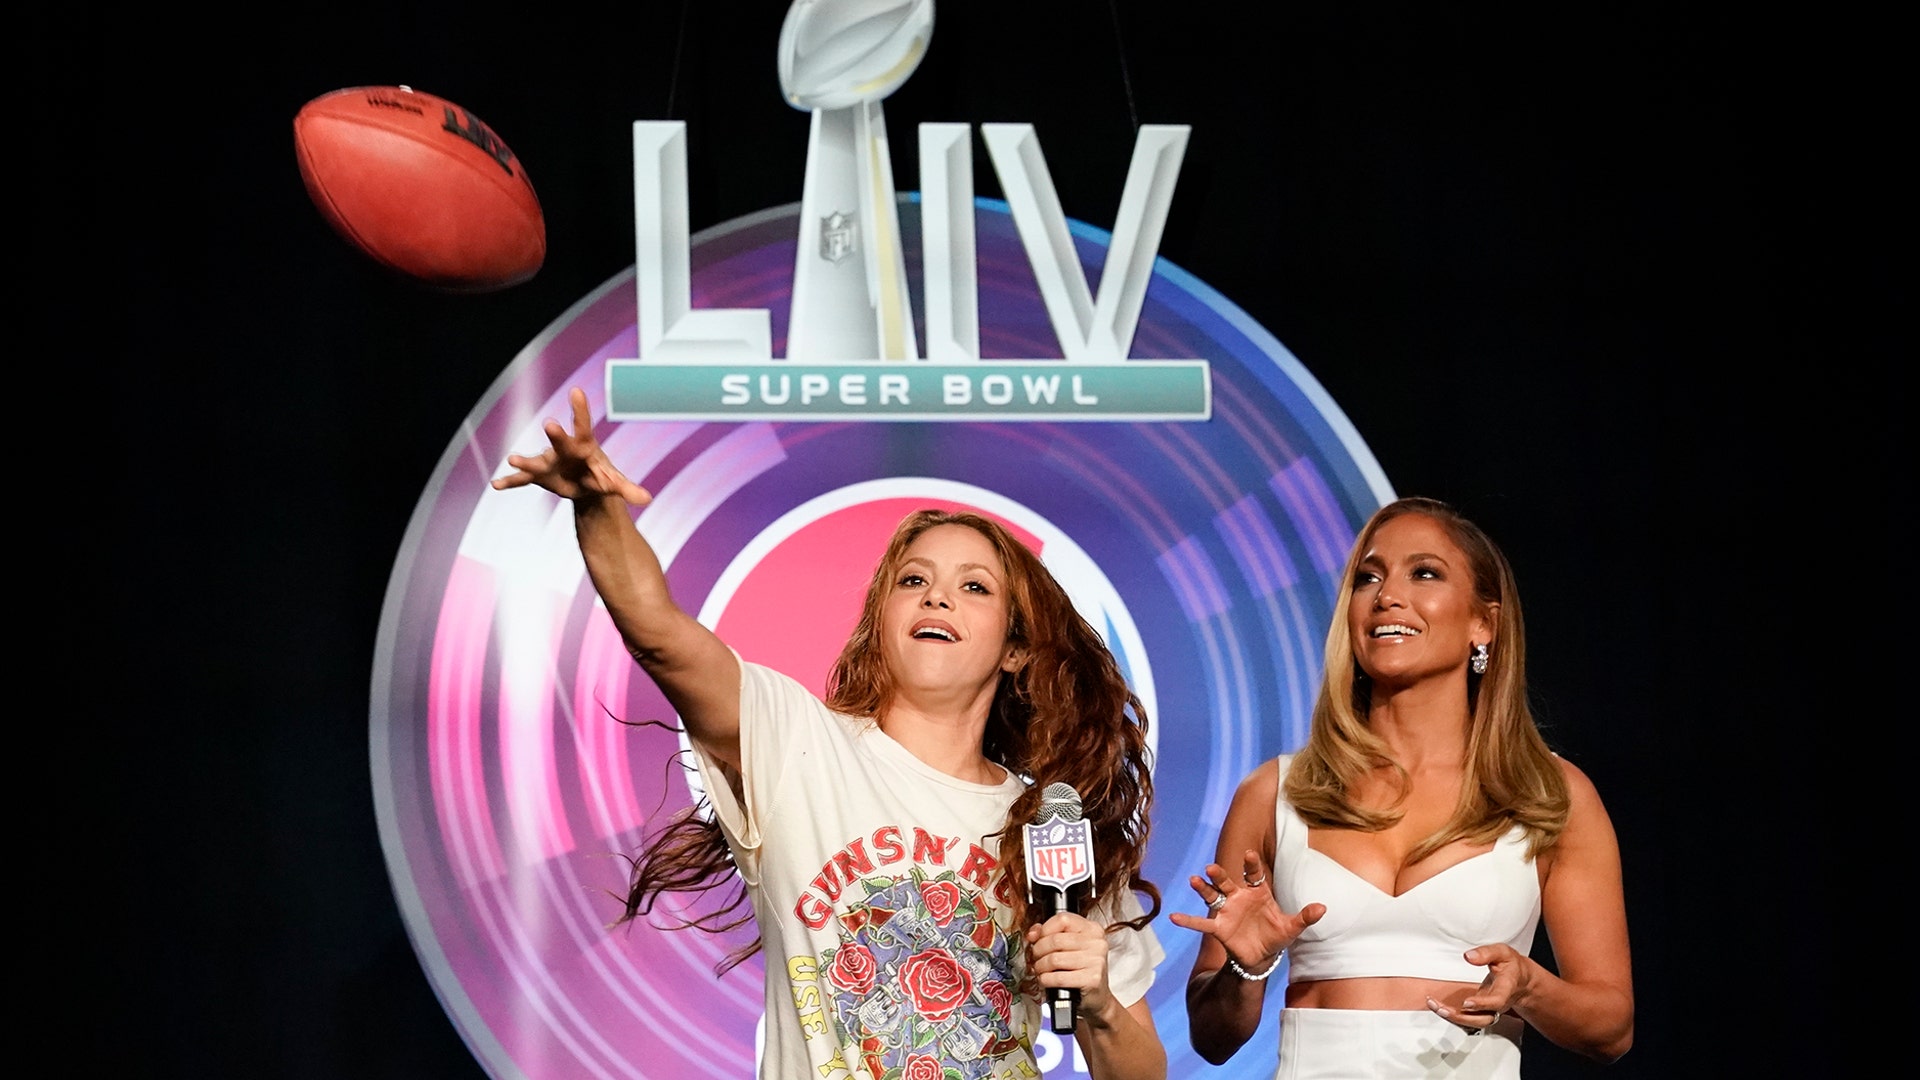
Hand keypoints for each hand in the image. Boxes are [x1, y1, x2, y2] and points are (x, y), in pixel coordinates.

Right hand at [490, 387, 652, 505]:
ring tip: (512, 460)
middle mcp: (564, 449)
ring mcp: (549, 462)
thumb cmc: (599, 475)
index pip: (584, 425)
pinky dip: (511, 482)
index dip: (580, 410)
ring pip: (537, 461)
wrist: (583, 485)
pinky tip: (497, 484)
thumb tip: (648, 500)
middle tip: (550, 423)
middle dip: (556, 434)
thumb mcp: (614, 482)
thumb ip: (628, 489)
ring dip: (525, 461)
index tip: (576, 391)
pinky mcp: (540, 476)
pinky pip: (523, 480)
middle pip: (560, 441)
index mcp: (584, 445)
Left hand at [1026, 911, 1118, 1024]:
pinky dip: (1046, 980)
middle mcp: (1097, 943)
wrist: (1097, 997)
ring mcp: (1096, 961)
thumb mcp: (1070, 947)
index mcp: (1092, 929)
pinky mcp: (1092, 979)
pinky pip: (1058, 977)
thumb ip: (1051, 934)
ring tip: (1041, 971)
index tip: (1037, 939)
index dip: (1044, 929)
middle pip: (1055, 940)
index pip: (1062, 919)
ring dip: (1040, 967)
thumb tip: (1033, 933)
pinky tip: (1046, 980)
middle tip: (1036, 959)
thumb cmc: (1081, 970)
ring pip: (1054, 959)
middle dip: (1038, 951)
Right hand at [1167, 849, 1323, 974]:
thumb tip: (1324, 908)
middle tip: (1210, 868)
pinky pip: (1201, 923)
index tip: (1249, 854)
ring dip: (1202, 889)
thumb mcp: (1292, 927)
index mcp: (1257, 892)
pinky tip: (1174, 918)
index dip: (1251, 864)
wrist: (1261, 957)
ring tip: (1193, 880)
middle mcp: (1238, 897)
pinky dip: (1188, 921)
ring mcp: (1226, 911)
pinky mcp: (1218, 927)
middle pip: (1227, 882)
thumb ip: (1305, 917)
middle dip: (1219, 875)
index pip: (1254, 874)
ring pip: (1212, 896)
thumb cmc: (1275, 936)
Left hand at [1426, 943, 1533, 1033]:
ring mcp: (1490, 1010)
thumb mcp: (1503, 953)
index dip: (1482, 1004)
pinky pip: (1467, 1018)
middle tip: (1441, 1009)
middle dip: (1461, 1017)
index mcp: (1506, 989)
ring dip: (1453, 1017)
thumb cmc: (1511, 966)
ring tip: (1434, 1006)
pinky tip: (1436, 1006)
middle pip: (1483, 1019)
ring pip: (1474, 1022)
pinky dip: (1452, 1015)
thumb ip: (1487, 953)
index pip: (1497, 1001)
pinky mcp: (1481, 1011)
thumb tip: (1468, 956)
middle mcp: (1498, 1004)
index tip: (1467, 1002)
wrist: (1521, 980)